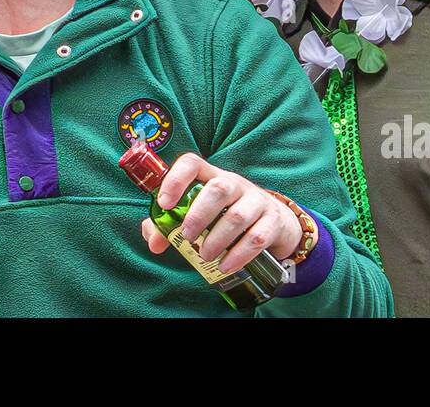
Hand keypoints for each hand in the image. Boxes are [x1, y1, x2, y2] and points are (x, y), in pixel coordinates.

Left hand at [139, 153, 302, 275]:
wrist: (275, 222)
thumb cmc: (227, 216)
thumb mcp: (202, 214)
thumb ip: (170, 225)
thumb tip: (154, 241)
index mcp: (211, 176)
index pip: (192, 163)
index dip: (175, 179)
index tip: (164, 203)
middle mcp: (235, 183)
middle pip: (218, 188)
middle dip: (198, 215)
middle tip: (187, 237)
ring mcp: (257, 200)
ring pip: (238, 215)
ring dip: (217, 239)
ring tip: (205, 256)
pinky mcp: (272, 221)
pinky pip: (257, 237)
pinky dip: (239, 254)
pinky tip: (226, 265)